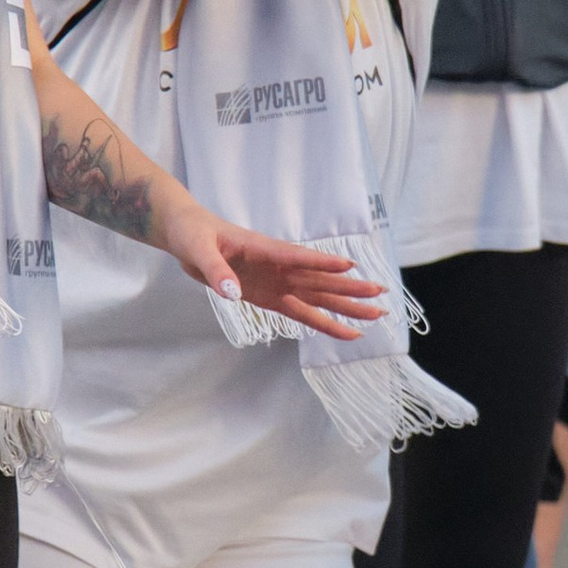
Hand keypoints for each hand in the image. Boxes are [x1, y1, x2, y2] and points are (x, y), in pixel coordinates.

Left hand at [168, 206, 391, 341]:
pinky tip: (346, 332)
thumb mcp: (198, 250)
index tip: (347, 265)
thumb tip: (232, 293)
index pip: (296, 256)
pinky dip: (324, 322)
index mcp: (263, 249)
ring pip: (319, 296)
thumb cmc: (194, 235)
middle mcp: (278, 266)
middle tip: (380, 293)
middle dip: (348, 287)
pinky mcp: (271, 297)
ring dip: (346, 305)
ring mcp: (278, 282)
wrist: (187, 237)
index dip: (321, 262)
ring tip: (376, 313)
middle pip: (318, 279)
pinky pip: (302, 312)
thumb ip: (216, 271)